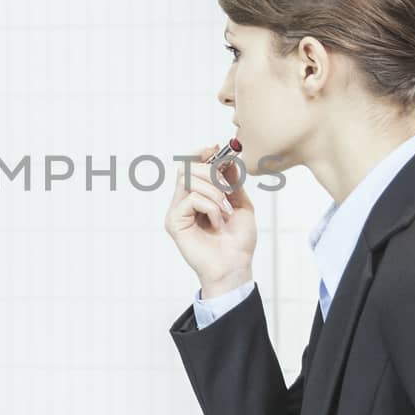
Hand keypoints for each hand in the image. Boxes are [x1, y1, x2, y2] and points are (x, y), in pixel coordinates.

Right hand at [164, 142, 256, 292]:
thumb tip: (229, 158)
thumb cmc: (238, 241)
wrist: (235, 266)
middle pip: (187, 168)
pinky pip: (191, 199)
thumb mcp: (241, 204)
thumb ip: (233, 182)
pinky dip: (209, 207)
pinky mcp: (174, 222)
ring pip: (188, 180)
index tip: (217, 148)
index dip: (201, 154)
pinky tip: (217, 222)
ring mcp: (177, 211)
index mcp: (197, 196)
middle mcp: (183, 201)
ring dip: (214, 192)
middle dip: (212, 172)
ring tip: (225, 211)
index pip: (191, 166)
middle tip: (228, 189)